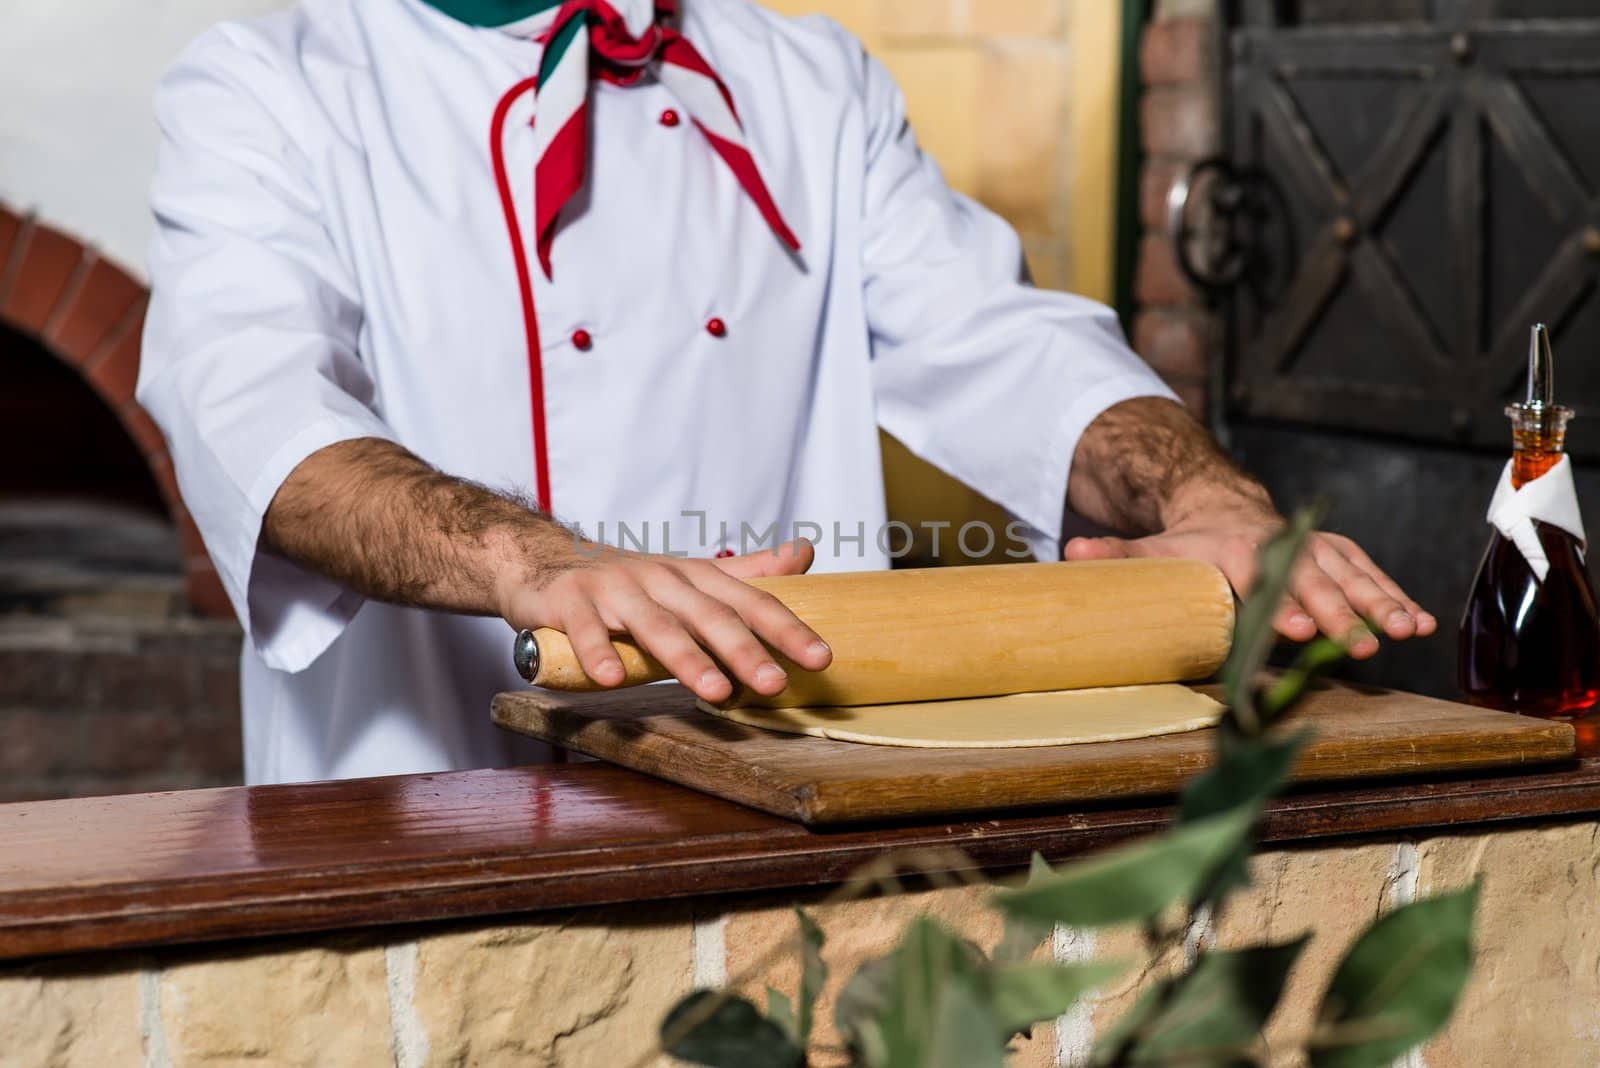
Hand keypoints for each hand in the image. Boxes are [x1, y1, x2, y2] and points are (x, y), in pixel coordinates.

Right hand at [497, 538, 832, 701]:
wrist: (543, 557)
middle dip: (744, 650)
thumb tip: (806, 553)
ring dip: (686, 658)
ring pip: (656, 625)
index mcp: (694, 577)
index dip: (786, 629)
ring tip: (714, 691)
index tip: (820, 658)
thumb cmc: (630, 580)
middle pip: (709, 616)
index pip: (749, 602)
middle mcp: (660, 579)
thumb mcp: (691, 574)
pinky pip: (586, 629)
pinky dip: (597, 652)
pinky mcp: (569, 602)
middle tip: (774, 684)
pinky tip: (608, 679)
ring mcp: (615, 589)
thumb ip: (747, 573)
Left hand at [1063, 506, 1437, 658]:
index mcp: (1237, 551)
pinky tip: (1422, 623)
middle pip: (1314, 582)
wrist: (1223, 507)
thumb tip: (1071, 552)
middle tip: (1360, 644)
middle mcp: (1283, 546)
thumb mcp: (1152, 546)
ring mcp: (1314, 549)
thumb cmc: (1188, 543)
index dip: (1280, 606)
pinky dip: (1396, 594)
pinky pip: (1371, 572)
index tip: (1297, 632)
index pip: (1261, 580)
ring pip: (1353, 575)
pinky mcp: (1337, 553)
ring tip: (1405, 633)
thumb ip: (1118, 556)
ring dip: (1381, 603)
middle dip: (1339, 613)